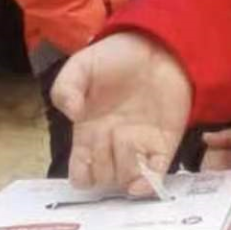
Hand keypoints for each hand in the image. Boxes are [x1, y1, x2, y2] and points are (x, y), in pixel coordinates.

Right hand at [52, 32, 191, 195]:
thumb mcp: (80, 66)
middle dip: (107, 171)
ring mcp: (139, 146)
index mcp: (88, 132)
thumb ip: (66, 88)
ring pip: (129, 179)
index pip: (81, 172)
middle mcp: (113, 144)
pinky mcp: (164, 143)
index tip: (86, 159)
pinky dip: (151, 183)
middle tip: (110, 143)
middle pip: (106, 178)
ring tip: (130, 149)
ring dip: (128, 174)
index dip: (83, 175)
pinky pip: (157, 173)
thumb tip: (71, 113)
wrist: (156, 45)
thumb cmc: (115, 57)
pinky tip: (145, 180)